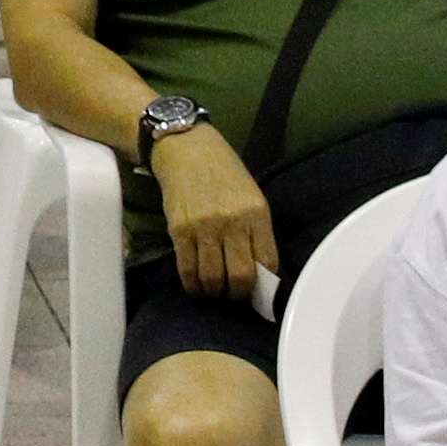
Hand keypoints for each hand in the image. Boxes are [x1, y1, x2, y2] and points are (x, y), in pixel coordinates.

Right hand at [149, 117, 277, 306]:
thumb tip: (258, 270)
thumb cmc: (223, 171)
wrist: (185, 148)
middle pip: (240, 276)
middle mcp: (232, 222)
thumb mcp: (251, 196)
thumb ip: (256, 231)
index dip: (263, 285)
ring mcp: (204, 227)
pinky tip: (196, 287)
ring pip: (213, 277)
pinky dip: (193, 285)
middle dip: (238, 295)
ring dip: (215, 293)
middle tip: (234, 296)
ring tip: (214, 293)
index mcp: (257, 213)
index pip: (267, 262)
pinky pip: (187, 268)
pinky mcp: (179, 230)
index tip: (257, 291)